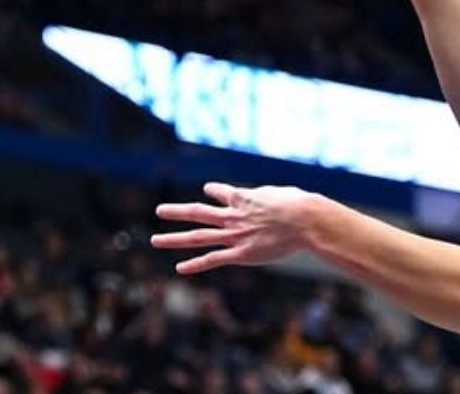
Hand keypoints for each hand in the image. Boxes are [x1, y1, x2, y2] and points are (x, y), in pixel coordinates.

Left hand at [152, 182, 320, 274]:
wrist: (303, 220)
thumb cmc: (298, 205)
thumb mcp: (277, 193)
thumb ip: (266, 196)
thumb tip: (268, 196)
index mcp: (243, 198)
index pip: (222, 193)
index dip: (214, 191)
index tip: (208, 191)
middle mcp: (232, 216)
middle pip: (198, 213)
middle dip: (177, 212)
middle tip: (159, 210)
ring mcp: (234, 235)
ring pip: (198, 237)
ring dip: (174, 239)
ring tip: (155, 240)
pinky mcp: (241, 254)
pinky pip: (213, 259)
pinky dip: (195, 264)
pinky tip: (179, 268)